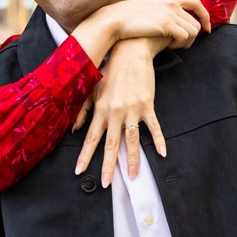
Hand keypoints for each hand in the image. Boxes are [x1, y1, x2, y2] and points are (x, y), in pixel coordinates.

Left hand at [72, 38, 163, 184]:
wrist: (130, 53)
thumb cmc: (110, 70)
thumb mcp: (93, 88)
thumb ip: (82, 109)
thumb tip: (74, 129)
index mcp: (101, 110)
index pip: (90, 138)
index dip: (85, 155)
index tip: (79, 171)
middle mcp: (115, 113)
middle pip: (111, 144)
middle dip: (107, 166)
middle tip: (105, 184)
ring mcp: (132, 110)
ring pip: (132, 140)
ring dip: (133, 160)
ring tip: (133, 177)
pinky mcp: (147, 105)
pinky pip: (153, 127)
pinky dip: (158, 140)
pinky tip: (162, 153)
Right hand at [93, 0, 208, 49]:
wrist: (114, 21)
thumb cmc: (127, 13)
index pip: (196, 2)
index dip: (204, 15)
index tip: (206, 27)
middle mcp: (172, 2)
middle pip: (197, 20)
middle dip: (195, 34)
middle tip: (186, 43)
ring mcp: (170, 12)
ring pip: (193, 31)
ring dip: (186, 42)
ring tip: (174, 45)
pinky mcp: (167, 24)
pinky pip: (185, 37)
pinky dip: (180, 45)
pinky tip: (169, 46)